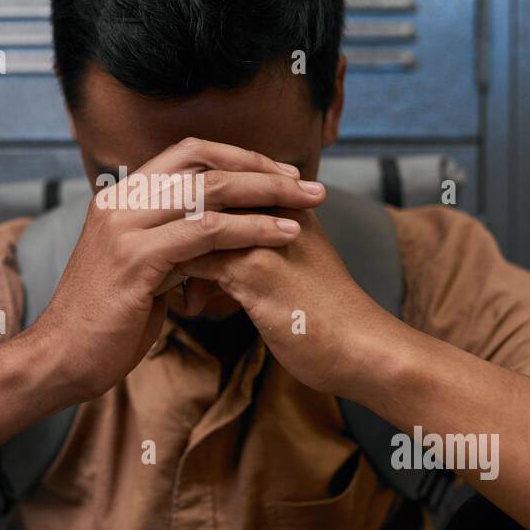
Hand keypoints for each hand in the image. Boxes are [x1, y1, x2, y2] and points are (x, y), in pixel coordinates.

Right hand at [28, 138, 327, 402]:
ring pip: (210, 193)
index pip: (187, 153)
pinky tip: (283, 235)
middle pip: (204, 165)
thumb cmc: (106, 321)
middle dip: (263, 171)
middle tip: (308, 184)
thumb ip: (169, 241)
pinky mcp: (136, 259)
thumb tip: (210, 232)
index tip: (280, 173)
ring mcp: (125, 227)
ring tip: (310, 204)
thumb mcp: (140, 267)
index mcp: (121, 197)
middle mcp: (120, 201)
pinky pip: (207, 233)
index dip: (238, 157)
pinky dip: (251, 229)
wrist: (62, 358)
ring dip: (268, 195)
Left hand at [174, 205, 398, 393]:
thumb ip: (266, 241)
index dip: (192, 213)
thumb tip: (223, 245)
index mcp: (286, 200)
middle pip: (199, 198)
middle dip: (176, 232)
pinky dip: (180, 282)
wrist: (362, 348)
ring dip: (174, 257)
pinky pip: (194, 262)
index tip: (181, 245)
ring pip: (191, 227)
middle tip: (167, 262)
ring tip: (176, 288)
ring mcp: (263, 236)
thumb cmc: (327, 312)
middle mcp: (273, 208)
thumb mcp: (296, 261)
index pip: (217, 181)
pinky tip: (189, 306)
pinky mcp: (254, 270)